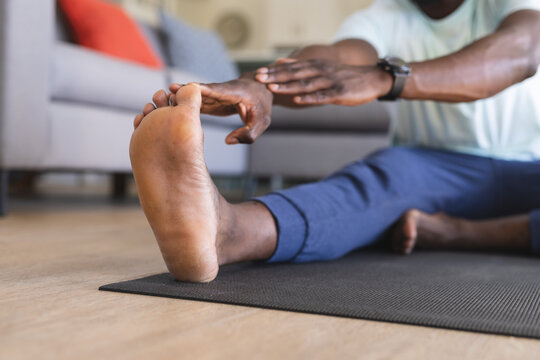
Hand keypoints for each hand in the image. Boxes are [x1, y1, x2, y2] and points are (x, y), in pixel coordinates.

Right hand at [170, 79, 272, 143]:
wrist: (260, 93)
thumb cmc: (261, 107)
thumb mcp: (262, 122)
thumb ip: (248, 134)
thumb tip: (229, 141)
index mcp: (236, 92)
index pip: (220, 90)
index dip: (206, 89)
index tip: (192, 86)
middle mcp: (221, 91)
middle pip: (202, 90)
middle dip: (188, 89)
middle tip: (171, 88)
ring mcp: (214, 95)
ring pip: (195, 95)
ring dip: (181, 95)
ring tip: (165, 97)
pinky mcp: (209, 102)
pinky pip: (194, 102)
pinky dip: (183, 103)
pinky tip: (169, 106)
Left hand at [255, 58, 392, 105]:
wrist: (372, 80)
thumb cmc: (344, 76)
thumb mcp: (322, 67)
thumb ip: (300, 66)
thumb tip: (279, 62)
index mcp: (315, 65)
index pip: (291, 67)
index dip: (274, 70)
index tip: (258, 73)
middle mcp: (321, 71)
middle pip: (295, 73)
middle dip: (276, 76)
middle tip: (259, 78)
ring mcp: (330, 82)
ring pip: (306, 84)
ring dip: (288, 86)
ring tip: (273, 88)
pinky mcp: (339, 92)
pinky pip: (322, 96)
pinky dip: (309, 98)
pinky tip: (298, 100)